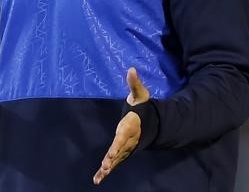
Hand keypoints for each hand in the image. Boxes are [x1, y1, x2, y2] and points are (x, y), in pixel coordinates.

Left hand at [93, 67, 150, 184]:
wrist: (151, 123)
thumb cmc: (142, 107)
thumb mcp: (140, 94)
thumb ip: (134, 83)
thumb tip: (131, 69)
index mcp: (130, 127)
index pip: (123, 136)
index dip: (118, 144)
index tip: (112, 152)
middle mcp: (128, 140)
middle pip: (119, 151)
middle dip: (113, 158)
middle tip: (105, 165)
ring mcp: (125, 148)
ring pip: (116, 159)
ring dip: (109, 167)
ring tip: (101, 175)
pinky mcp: (121, 152)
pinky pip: (114, 162)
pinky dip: (106, 171)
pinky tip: (98, 179)